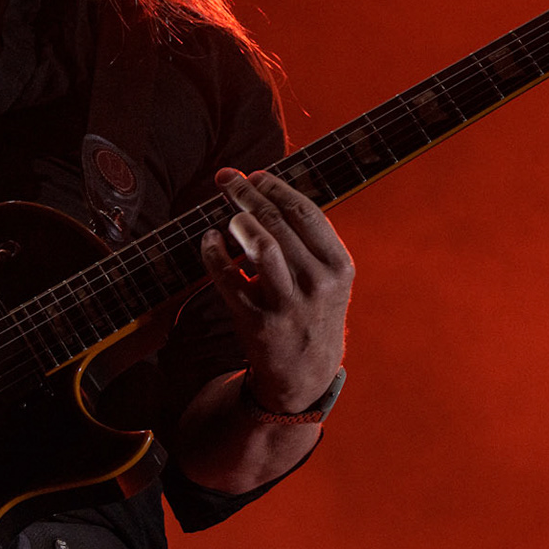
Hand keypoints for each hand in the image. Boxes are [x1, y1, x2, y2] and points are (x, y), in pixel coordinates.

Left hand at [200, 168, 354, 414]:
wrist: (305, 373)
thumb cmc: (313, 311)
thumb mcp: (328, 277)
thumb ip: (308, 238)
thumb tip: (266, 186)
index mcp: (338, 266)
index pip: (305, 211)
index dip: (275, 186)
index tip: (255, 175)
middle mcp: (317, 283)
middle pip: (278, 222)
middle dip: (247, 193)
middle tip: (227, 180)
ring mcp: (287, 304)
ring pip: (260, 245)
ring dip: (238, 221)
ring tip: (229, 216)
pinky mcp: (256, 322)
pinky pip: (227, 277)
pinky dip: (213, 253)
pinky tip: (209, 240)